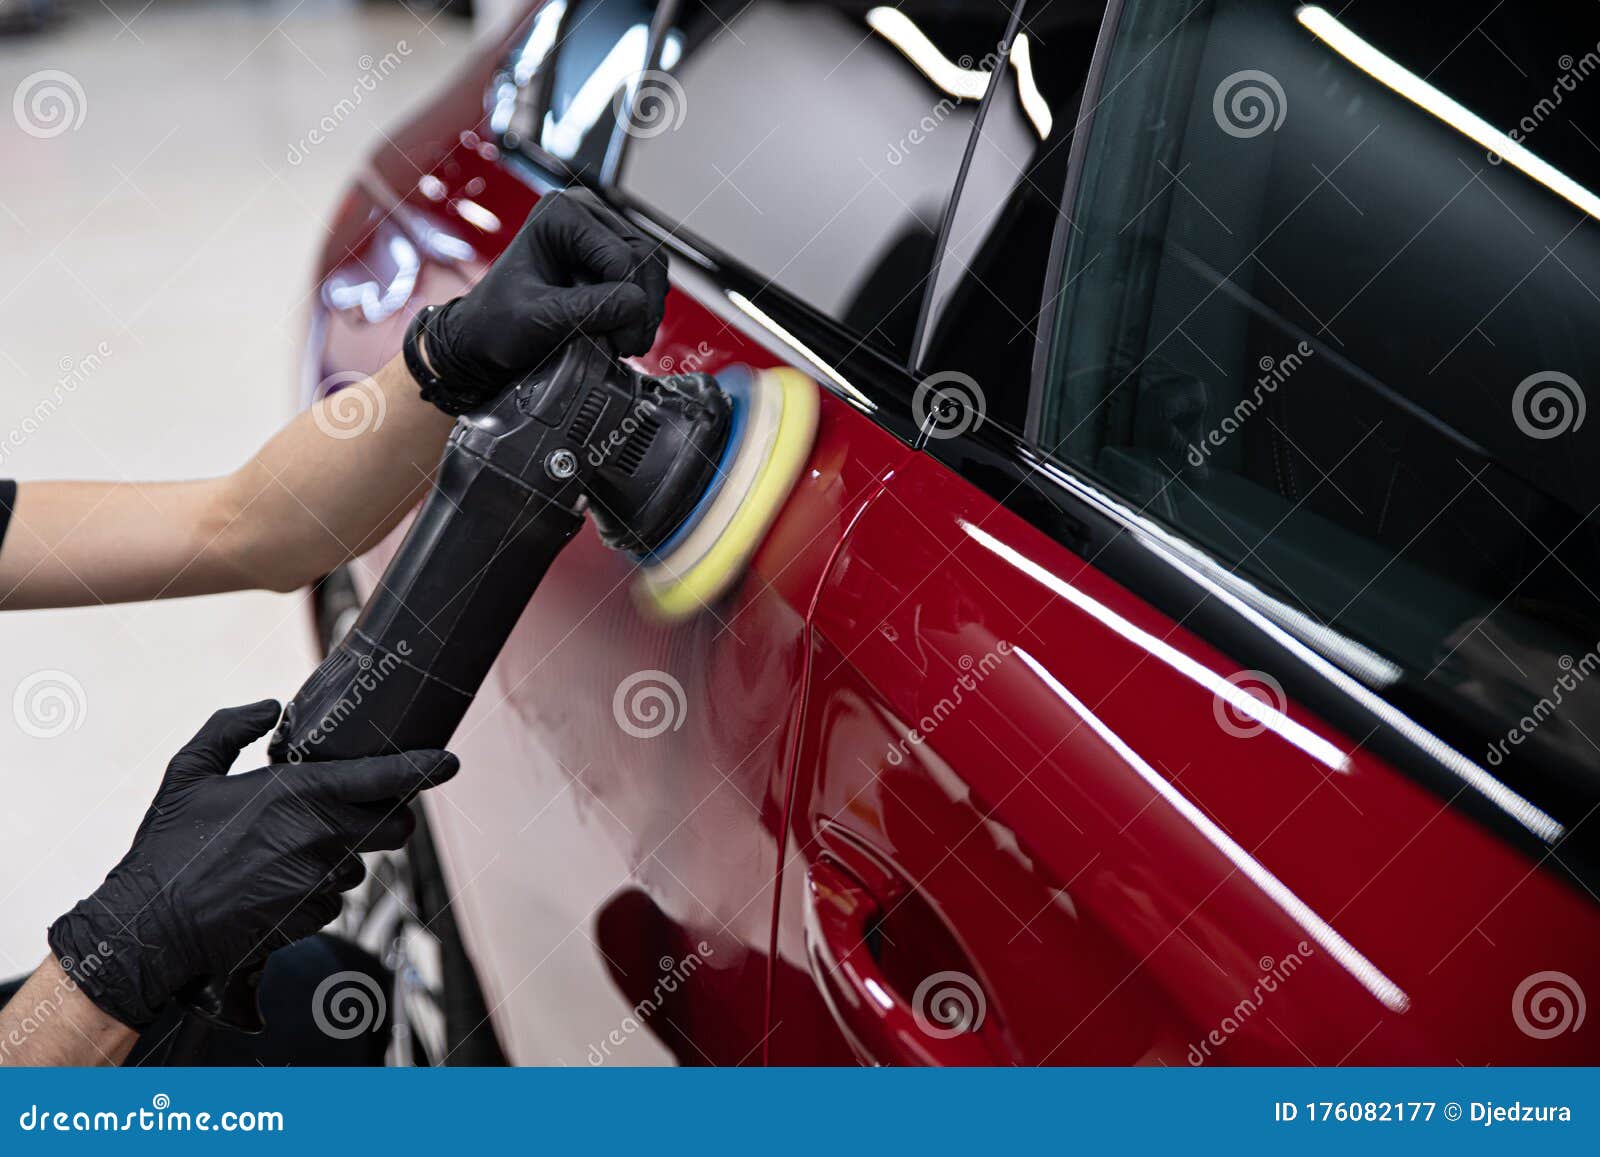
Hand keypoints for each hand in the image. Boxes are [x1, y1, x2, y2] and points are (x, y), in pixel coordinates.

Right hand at [47, 700, 458, 1028]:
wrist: (151, 927)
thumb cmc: (168, 846)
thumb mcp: (189, 771)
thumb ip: (231, 727)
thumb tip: (270, 707)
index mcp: (298, 793)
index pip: (383, 776)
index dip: (424, 768)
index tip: (449, 762)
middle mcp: (319, 836)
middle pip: (393, 826)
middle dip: (388, 817)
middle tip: (361, 810)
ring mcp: (319, 881)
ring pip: (360, 864)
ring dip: (340, 856)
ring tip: (284, 855)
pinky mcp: (313, 916)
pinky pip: (335, 900)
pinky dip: (315, 891)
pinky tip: (273, 887)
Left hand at [408, 188, 668, 413]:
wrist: (484, 336)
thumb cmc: (496, 323)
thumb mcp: (538, 319)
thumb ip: (587, 310)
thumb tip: (638, 304)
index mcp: (561, 214)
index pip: (622, 256)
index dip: (630, 303)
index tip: (620, 343)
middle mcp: (584, 212)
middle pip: (644, 256)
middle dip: (643, 306)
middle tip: (628, 345)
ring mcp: (598, 231)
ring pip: (652, 265)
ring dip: (647, 308)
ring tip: (626, 340)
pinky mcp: (608, 253)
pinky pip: (645, 274)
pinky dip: (642, 305)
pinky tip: (623, 328)